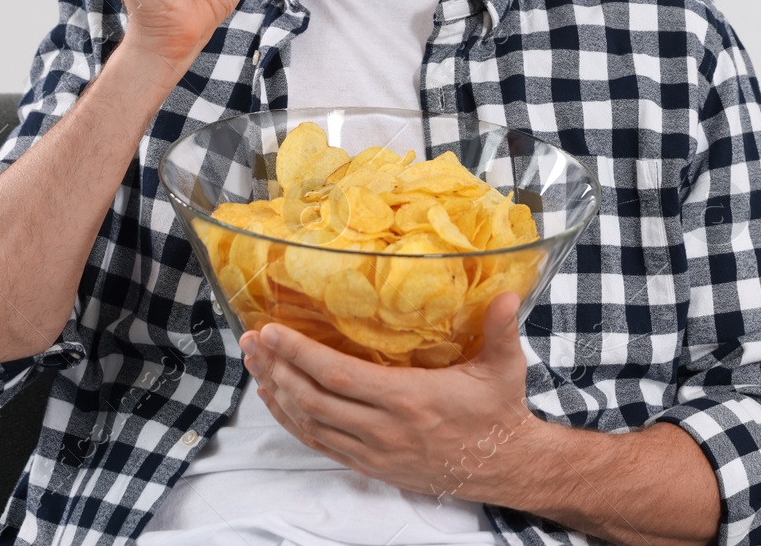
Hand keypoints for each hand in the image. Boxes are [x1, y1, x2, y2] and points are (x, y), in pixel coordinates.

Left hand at [239, 291, 541, 506]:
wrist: (502, 466)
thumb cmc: (498, 412)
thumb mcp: (504, 368)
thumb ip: (501, 329)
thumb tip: (508, 294)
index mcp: (409, 399)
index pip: (338, 375)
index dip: (299, 353)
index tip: (271, 331)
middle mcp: (384, 429)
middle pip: (313, 399)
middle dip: (277, 368)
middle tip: (252, 342)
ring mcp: (374, 451)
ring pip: (311, 424)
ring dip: (279, 394)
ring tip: (256, 366)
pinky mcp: (371, 465)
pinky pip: (320, 444)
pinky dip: (293, 423)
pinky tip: (279, 402)